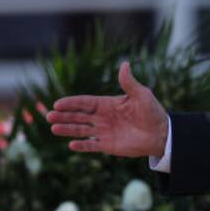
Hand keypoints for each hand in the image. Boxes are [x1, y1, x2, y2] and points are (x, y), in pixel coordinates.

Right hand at [46, 61, 168, 156]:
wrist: (161, 133)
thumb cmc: (152, 111)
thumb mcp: (141, 95)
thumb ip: (129, 82)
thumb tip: (124, 64)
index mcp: (106, 104)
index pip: (84, 103)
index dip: (71, 103)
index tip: (57, 104)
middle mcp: (102, 117)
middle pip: (78, 116)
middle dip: (63, 116)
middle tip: (48, 116)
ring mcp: (103, 132)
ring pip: (81, 130)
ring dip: (67, 130)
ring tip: (53, 129)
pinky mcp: (108, 145)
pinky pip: (91, 146)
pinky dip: (82, 146)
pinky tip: (71, 145)